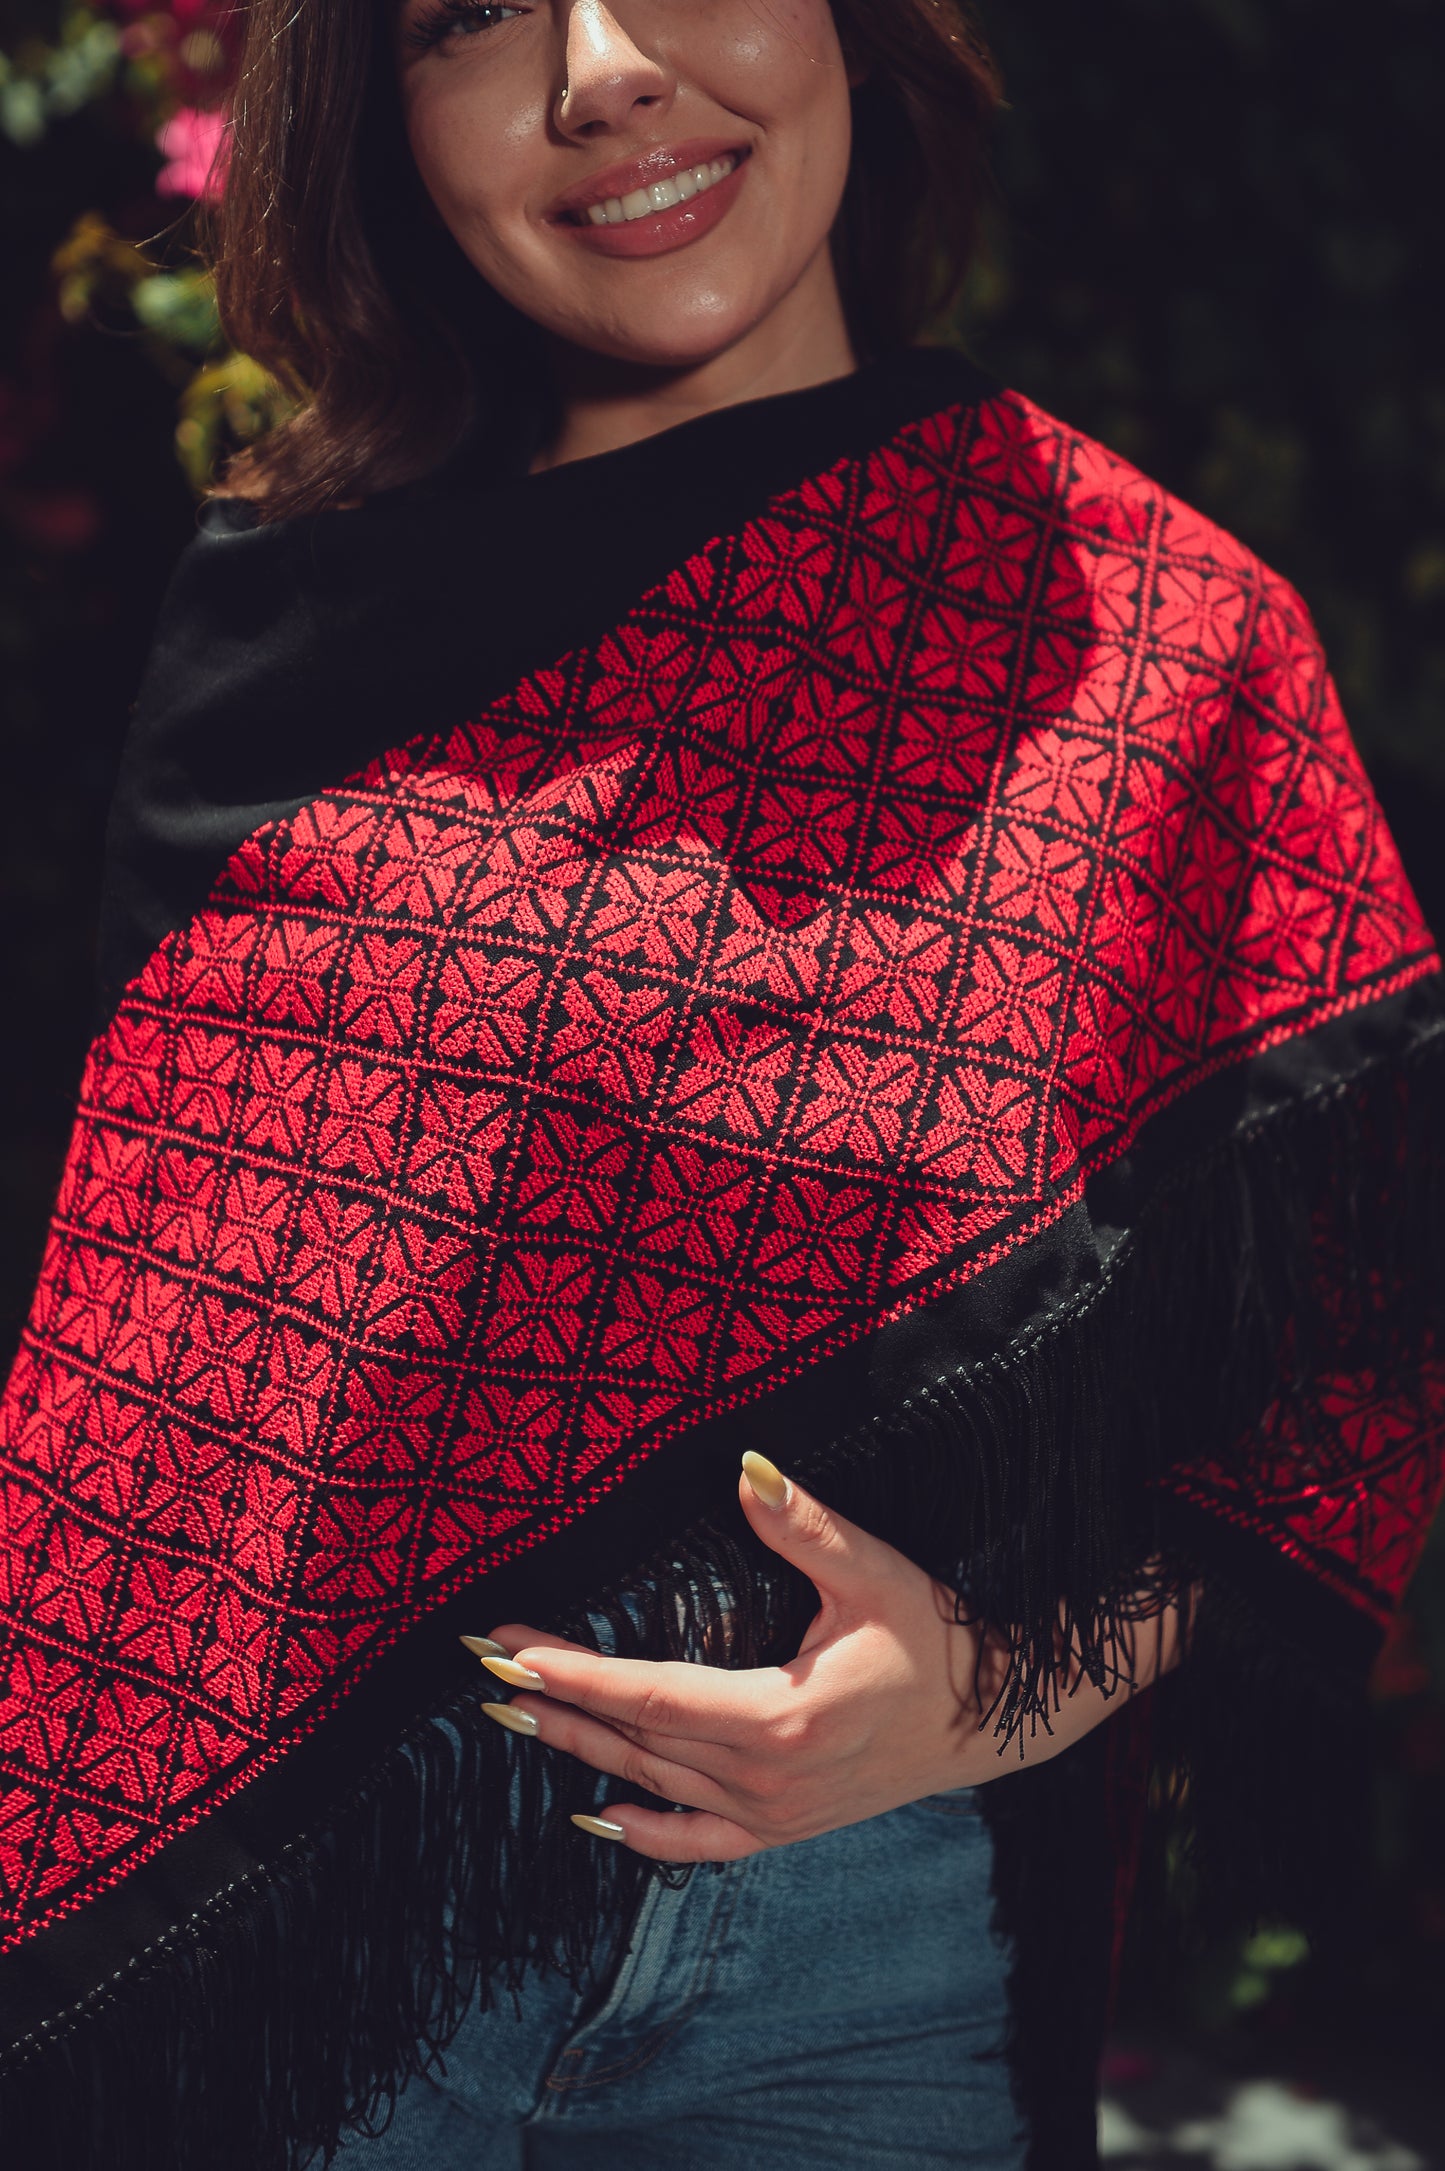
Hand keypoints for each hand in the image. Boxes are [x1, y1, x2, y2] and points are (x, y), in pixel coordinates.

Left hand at [469, 1454, 1185, 1862]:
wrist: (999, 1717)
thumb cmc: (939, 1636)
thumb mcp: (875, 1572)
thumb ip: (804, 1525)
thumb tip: (745, 1468)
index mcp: (779, 1718)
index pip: (649, 1694)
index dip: (574, 1672)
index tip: (509, 1648)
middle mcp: (766, 1779)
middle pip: (634, 1741)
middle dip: (553, 1702)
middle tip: (480, 1669)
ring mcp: (775, 1814)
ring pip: (652, 1784)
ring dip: (580, 1749)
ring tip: (512, 1716)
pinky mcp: (788, 1828)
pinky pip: (698, 1844)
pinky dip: (642, 1833)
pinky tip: (595, 1815)